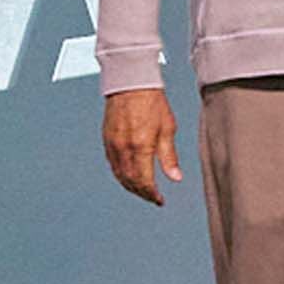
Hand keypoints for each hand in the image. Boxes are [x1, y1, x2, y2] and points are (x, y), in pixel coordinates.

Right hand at [102, 88, 180, 204]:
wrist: (131, 83)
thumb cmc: (152, 102)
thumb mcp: (168, 129)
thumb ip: (169, 157)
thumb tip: (176, 178)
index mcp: (141, 146)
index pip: (144, 181)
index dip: (152, 194)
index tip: (159, 200)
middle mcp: (124, 148)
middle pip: (130, 182)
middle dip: (142, 193)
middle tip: (153, 198)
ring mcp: (113, 145)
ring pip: (119, 175)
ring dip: (131, 187)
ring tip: (143, 191)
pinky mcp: (107, 140)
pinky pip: (112, 165)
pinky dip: (121, 175)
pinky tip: (129, 177)